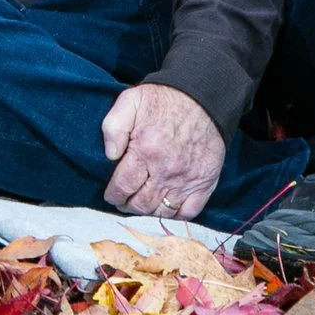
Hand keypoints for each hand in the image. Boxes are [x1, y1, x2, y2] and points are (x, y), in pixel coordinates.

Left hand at [101, 83, 223, 219]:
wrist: (204, 99)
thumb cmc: (163, 101)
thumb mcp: (130, 101)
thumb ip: (113, 127)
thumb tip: (110, 156)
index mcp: (146, 150)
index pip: (123, 186)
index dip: (113, 195)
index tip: (111, 194)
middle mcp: (166, 170)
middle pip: (141, 203)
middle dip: (127, 205)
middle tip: (123, 201)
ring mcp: (187, 179)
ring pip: (162, 211)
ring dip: (147, 212)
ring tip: (141, 204)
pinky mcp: (205, 183)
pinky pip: (188, 213)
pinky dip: (175, 216)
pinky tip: (165, 208)